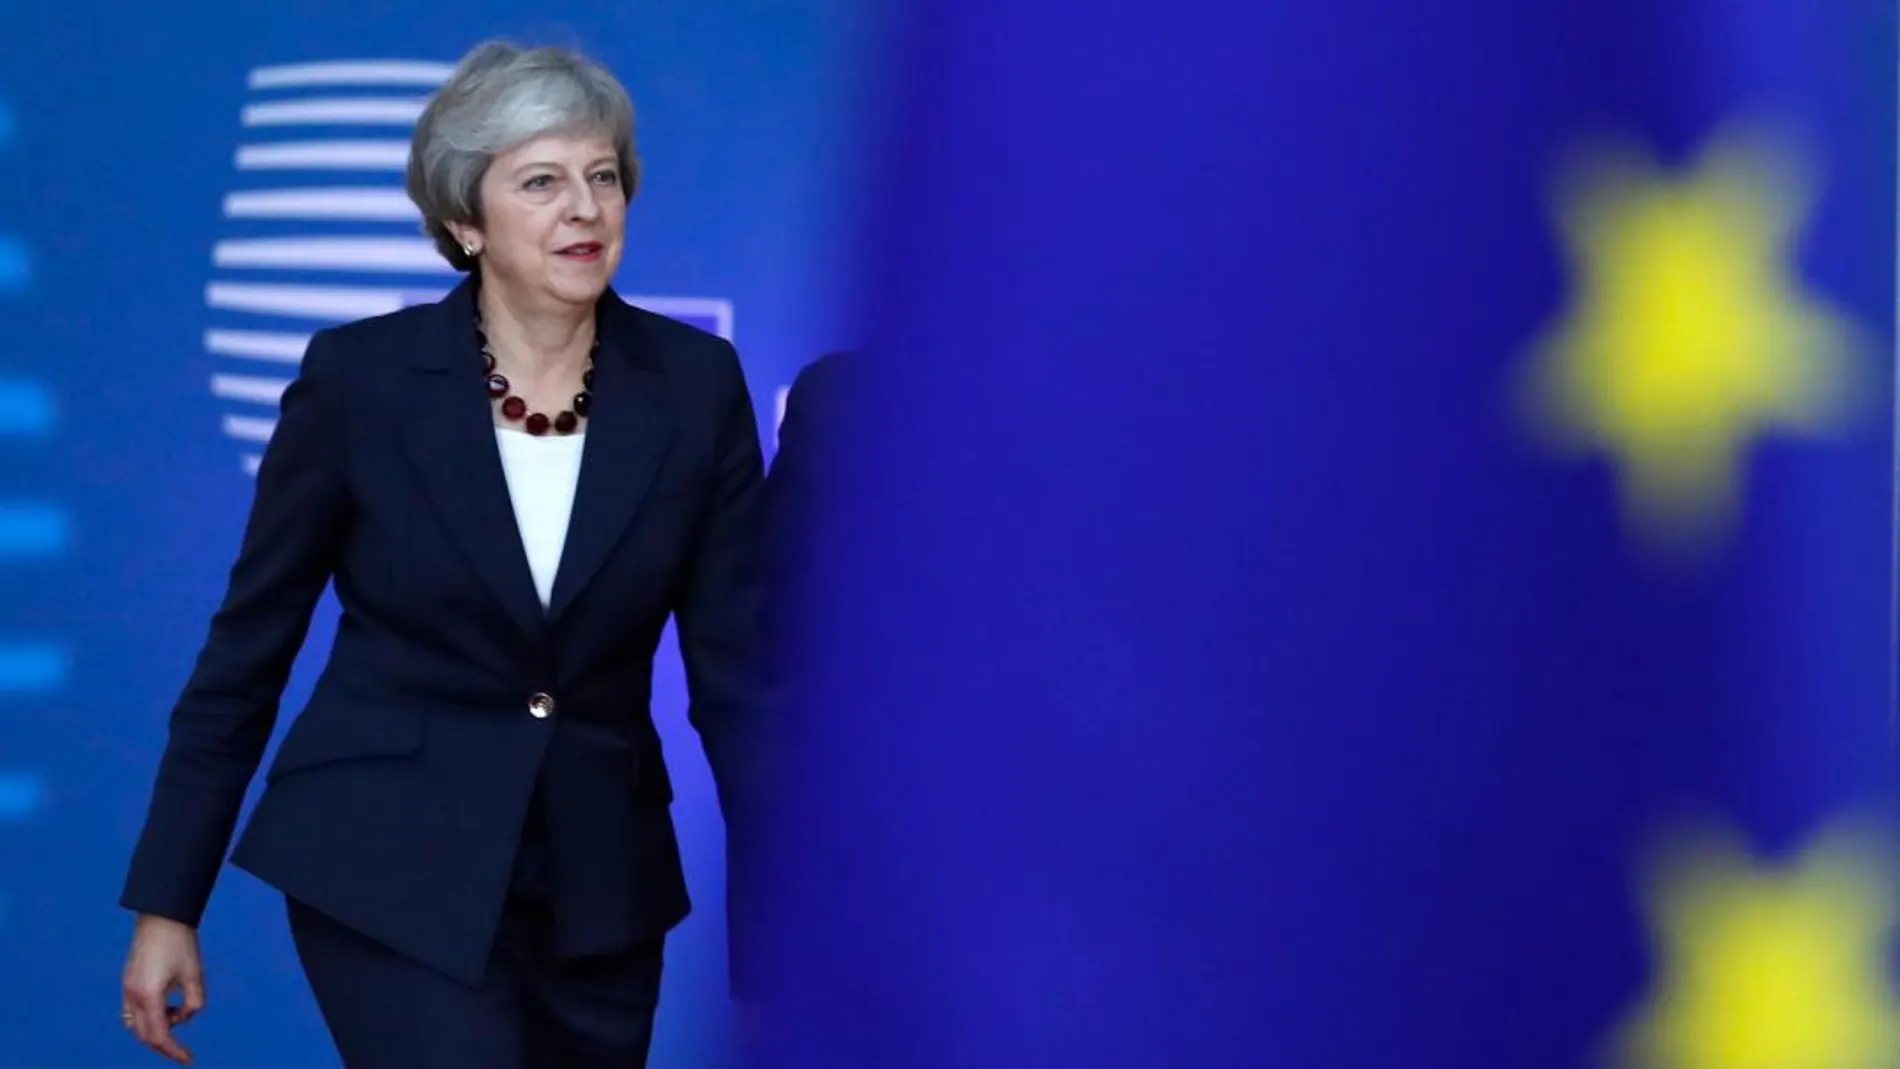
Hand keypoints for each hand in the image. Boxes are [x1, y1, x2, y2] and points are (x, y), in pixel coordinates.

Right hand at [121, 914, 205, 1063]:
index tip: (188, 1059)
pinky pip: (133, 1011)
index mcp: (149, 996)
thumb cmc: (181, 943)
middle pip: (144, 1034)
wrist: (161, 916)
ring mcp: (127, 988)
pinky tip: (168, 1007)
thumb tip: (183, 1018)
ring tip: (178, 1016)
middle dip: (164, 1045)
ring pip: (135, 1024)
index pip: (158, 1035)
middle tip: (183, 1052)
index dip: (173, 1051)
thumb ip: (193, 1002)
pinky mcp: (127, 981)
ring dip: (155, 1029)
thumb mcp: (195, 975)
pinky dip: (148, 1017)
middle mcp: (133, 996)